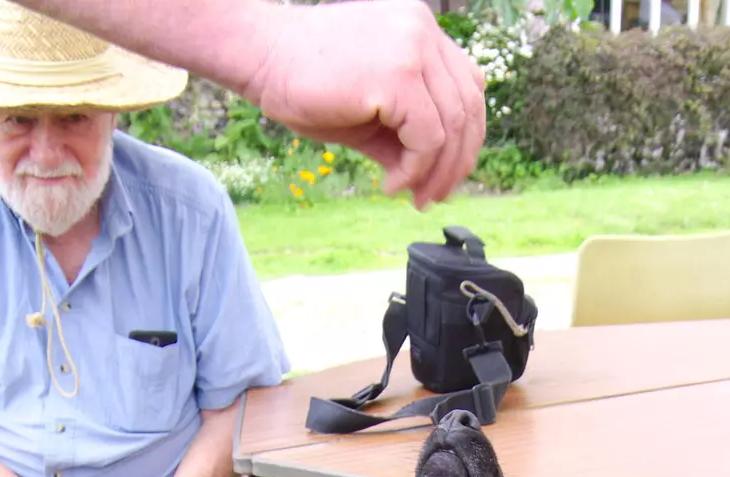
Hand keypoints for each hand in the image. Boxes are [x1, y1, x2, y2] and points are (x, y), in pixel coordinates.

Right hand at [243, 0, 485, 208]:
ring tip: (411, 195)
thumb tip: (431, 176)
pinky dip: (415, 170)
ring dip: (435, 173)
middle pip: (467, 108)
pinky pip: (427, 138)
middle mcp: (423, 29)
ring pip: (451, 127)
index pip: (468, 85)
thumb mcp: (370, 111)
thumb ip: (405, 133)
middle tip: (432, 197)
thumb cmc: (307, 81)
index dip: (465, 136)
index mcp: (420, 27)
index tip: (444, 173)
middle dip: (455, 162)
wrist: (262, 58)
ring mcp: (414, 48)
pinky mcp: (399, 75)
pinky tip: (390, 184)